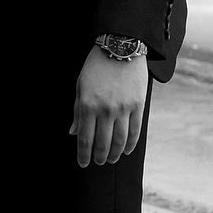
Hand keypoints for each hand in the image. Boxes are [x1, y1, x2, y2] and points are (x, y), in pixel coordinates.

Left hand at [69, 46, 148, 168]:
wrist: (120, 48)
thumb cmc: (95, 67)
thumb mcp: (80, 87)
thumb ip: (78, 111)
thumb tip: (74, 133)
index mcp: (87, 105)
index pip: (85, 138)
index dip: (83, 154)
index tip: (83, 164)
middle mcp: (105, 110)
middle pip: (102, 143)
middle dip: (98, 157)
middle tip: (97, 162)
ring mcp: (123, 108)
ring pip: (120, 140)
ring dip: (114, 153)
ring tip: (110, 159)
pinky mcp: (138, 105)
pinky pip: (135, 130)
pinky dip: (130, 144)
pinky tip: (125, 150)